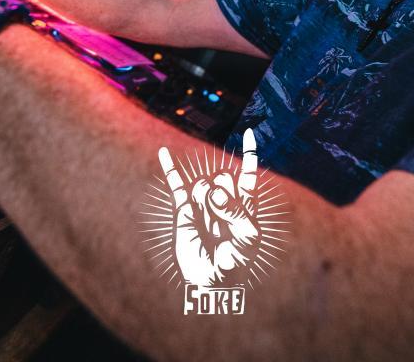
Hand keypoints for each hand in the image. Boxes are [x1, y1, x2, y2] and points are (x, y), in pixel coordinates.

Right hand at [158, 129, 259, 287]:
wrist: (211, 281)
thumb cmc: (235, 263)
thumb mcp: (248, 238)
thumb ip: (236, 211)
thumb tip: (214, 191)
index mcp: (244, 205)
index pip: (247, 174)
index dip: (249, 153)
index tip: (250, 133)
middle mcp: (223, 200)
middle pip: (224, 177)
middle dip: (224, 195)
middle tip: (224, 220)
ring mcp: (203, 204)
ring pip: (205, 184)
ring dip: (207, 201)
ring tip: (209, 226)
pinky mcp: (185, 211)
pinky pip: (177, 186)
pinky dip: (170, 168)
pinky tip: (163, 152)